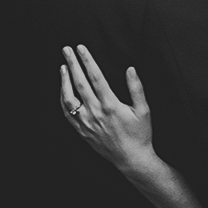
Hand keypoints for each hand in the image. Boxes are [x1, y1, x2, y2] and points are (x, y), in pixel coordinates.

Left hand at [60, 45, 154, 171]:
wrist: (131, 159)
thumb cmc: (140, 134)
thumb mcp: (144, 110)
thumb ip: (136, 88)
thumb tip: (131, 69)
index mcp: (110, 105)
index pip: (95, 76)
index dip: (87, 60)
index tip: (81, 48)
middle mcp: (95, 113)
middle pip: (79, 83)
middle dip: (72, 64)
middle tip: (66, 50)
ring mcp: (86, 123)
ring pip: (69, 99)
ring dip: (64, 81)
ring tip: (63, 67)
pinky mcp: (82, 131)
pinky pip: (67, 114)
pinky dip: (63, 100)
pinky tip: (63, 90)